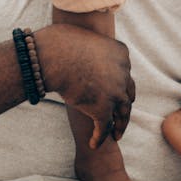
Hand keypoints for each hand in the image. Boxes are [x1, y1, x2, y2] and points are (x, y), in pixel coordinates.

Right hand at [34, 24, 135, 146]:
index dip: (120, 85)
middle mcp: (123, 72)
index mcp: (121, 53)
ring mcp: (115, 91)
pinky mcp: (103, 108)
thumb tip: (77, 43)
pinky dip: (100, 138)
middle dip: (124, 106)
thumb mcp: (84, 36)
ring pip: (122, 113)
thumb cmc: (59, 42)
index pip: (125, 73)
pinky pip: (104, 127)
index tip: (115, 94)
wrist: (53, 55)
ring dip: (119, 125)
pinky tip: (94, 144)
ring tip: (116, 136)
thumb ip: (89, 45)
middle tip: (120, 118)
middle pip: (127, 93)